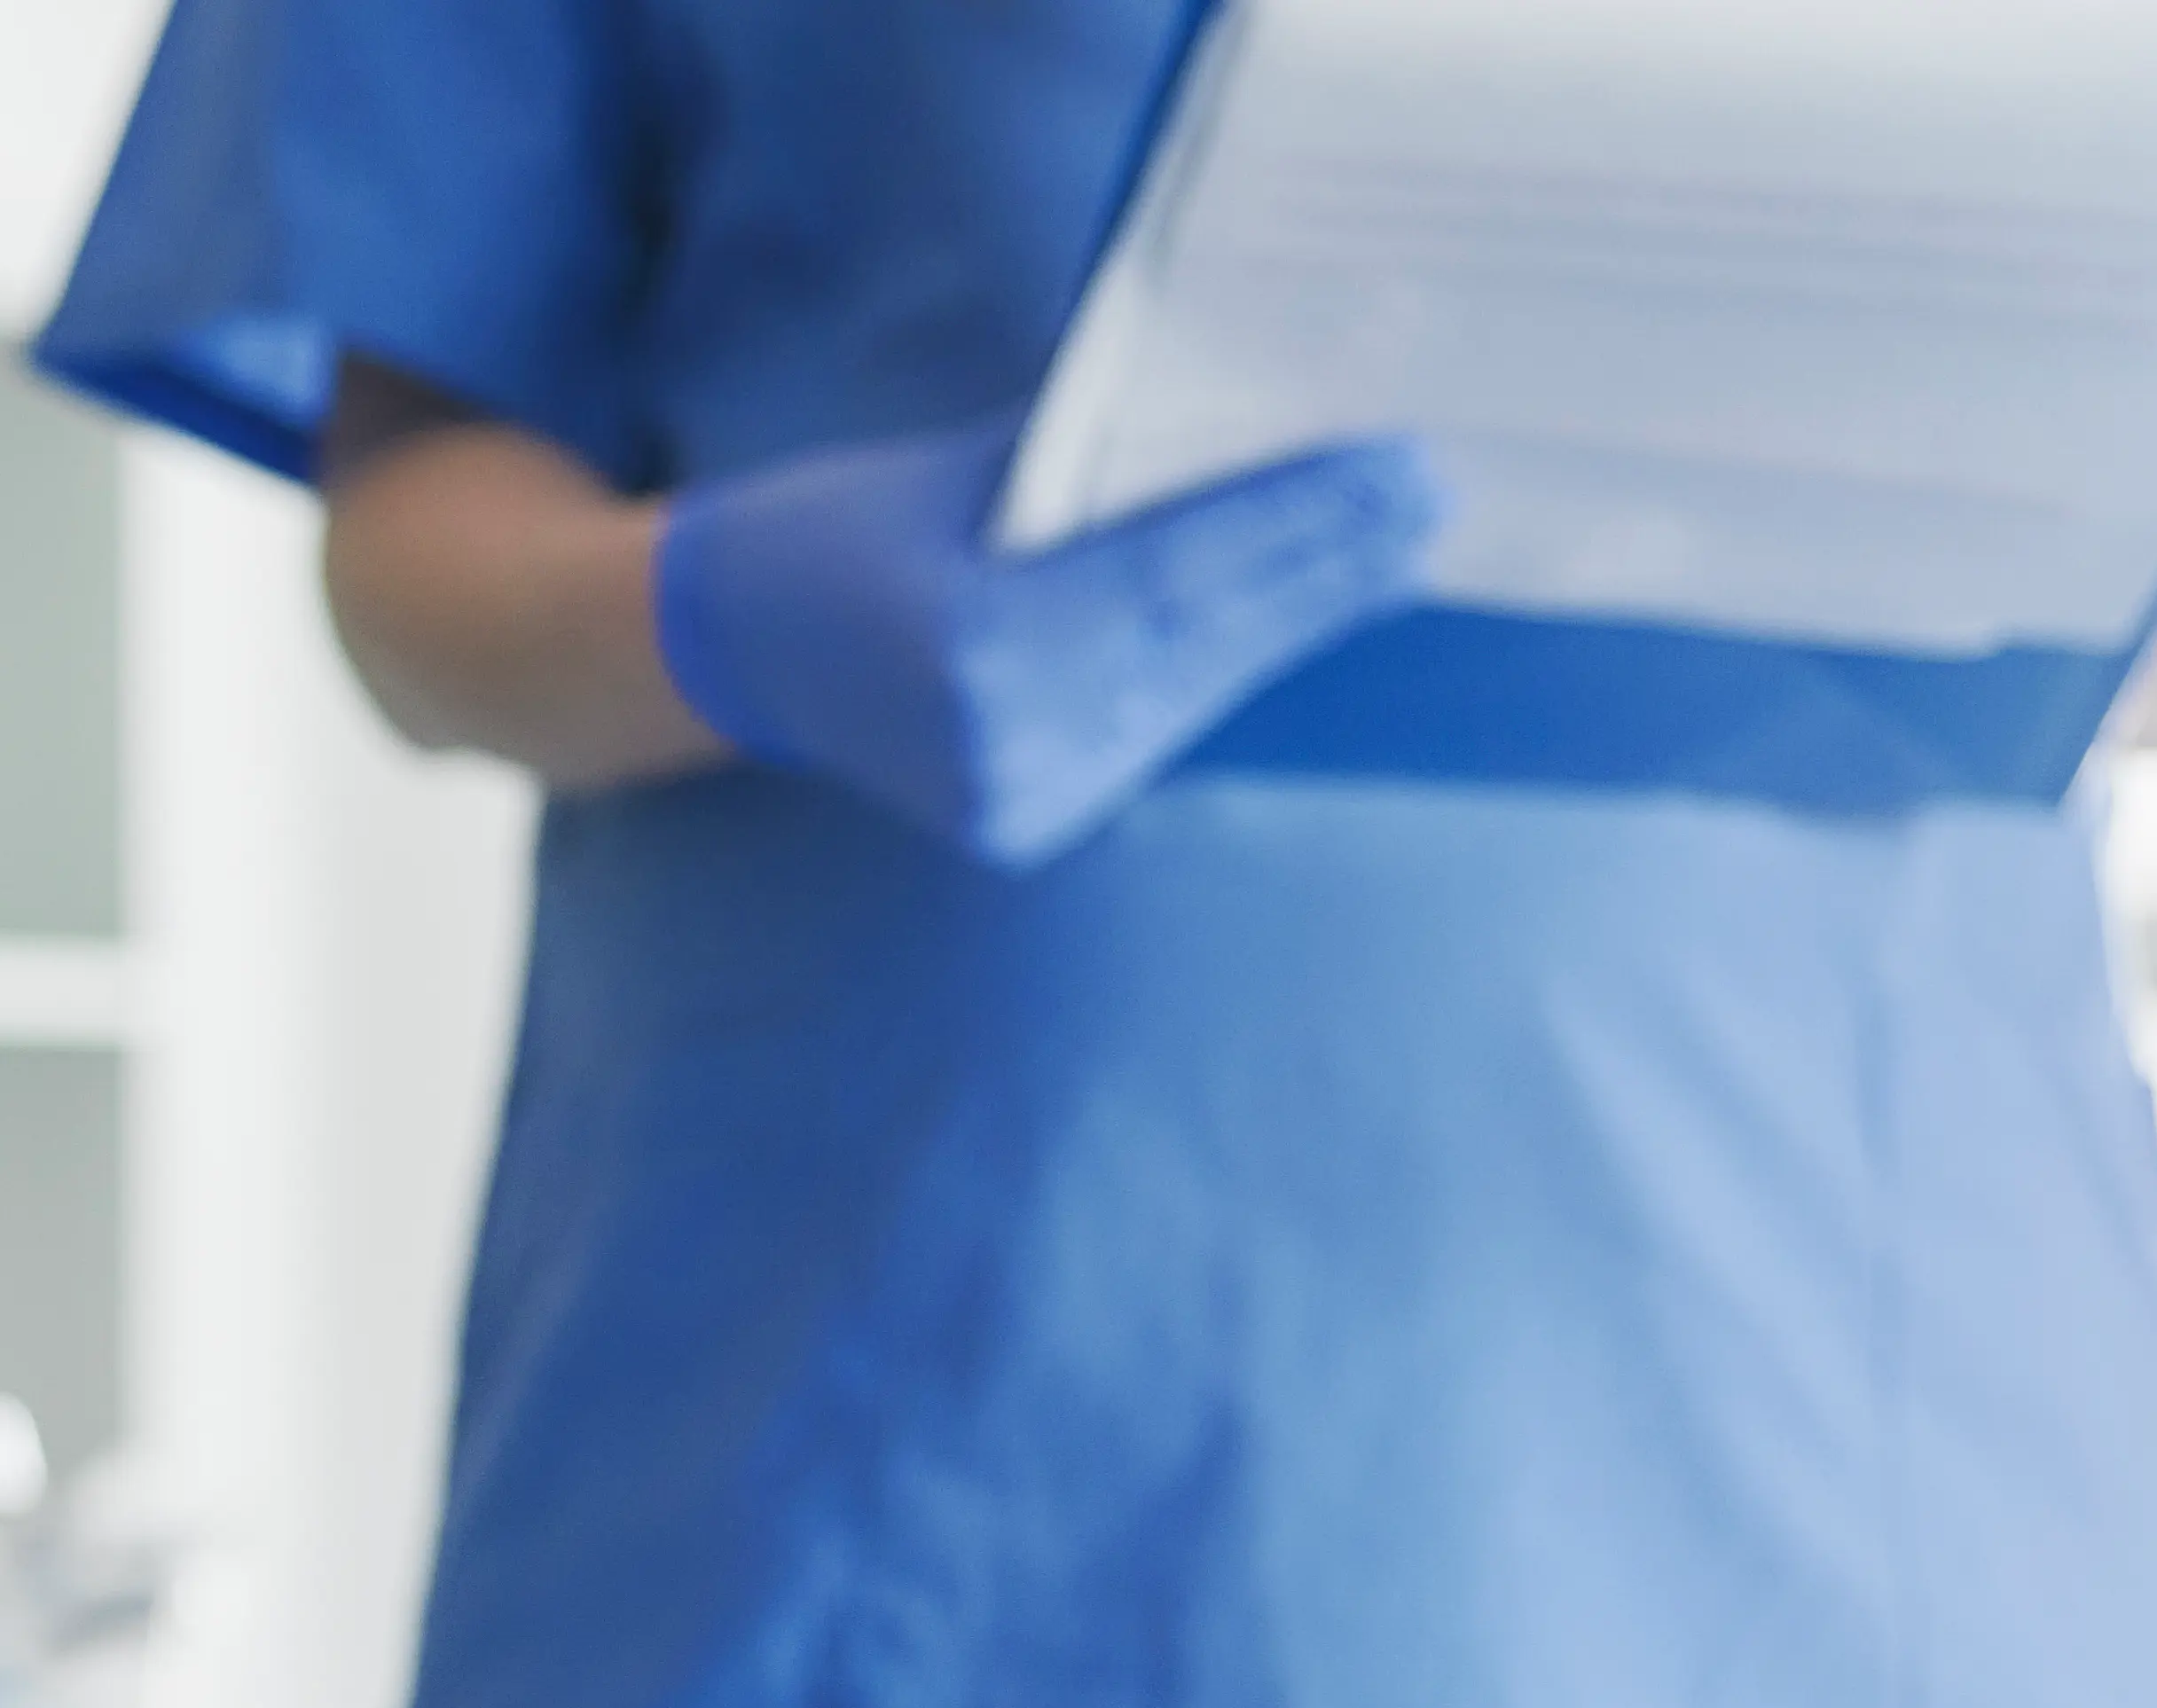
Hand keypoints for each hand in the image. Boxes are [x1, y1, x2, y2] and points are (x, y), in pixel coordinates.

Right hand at [650, 417, 1443, 866]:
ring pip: (1192, 690)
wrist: (727, 654)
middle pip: (1203, 641)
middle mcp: (999, 746)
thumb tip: (1263, 432)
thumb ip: (1098, 465)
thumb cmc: (839, 530)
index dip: (1297, 522)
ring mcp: (1014, 802)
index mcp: (971, 652)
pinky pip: (1155, 728)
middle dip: (1324, 569)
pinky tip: (1303, 613)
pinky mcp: (1025, 825)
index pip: (1175, 572)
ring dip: (1296, 619)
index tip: (1400, 472)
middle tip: (1429, 503)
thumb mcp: (964, 470)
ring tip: (1392, 549)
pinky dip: (1229, 664)